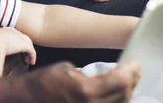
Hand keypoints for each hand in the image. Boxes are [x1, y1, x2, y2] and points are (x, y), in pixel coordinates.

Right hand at [0, 27, 36, 65]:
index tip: (13, 47)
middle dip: (23, 44)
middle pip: (21, 37)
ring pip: (27, 43)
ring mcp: (18, 37)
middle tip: (23, 51)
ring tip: (28, 59)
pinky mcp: (24, 44)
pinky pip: (31, 50)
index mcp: (2, 31)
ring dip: (28, 51)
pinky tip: (31, 62)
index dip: (13, 40)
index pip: (11, 34)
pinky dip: (32, 56)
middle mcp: (11, 32)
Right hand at [10, 61, 139, 102]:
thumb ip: (91, 74)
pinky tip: (117, 93)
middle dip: (132, 81)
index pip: (120, 81)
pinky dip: (117, 100)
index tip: (135, 63)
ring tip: (127, 81)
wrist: (26, 98)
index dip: (132, 71)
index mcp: (84, 89)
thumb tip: (110, 75)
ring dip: (127, 92)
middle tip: (134, 70)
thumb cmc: (44, 81)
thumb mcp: (67, 68)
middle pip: (124, 95)